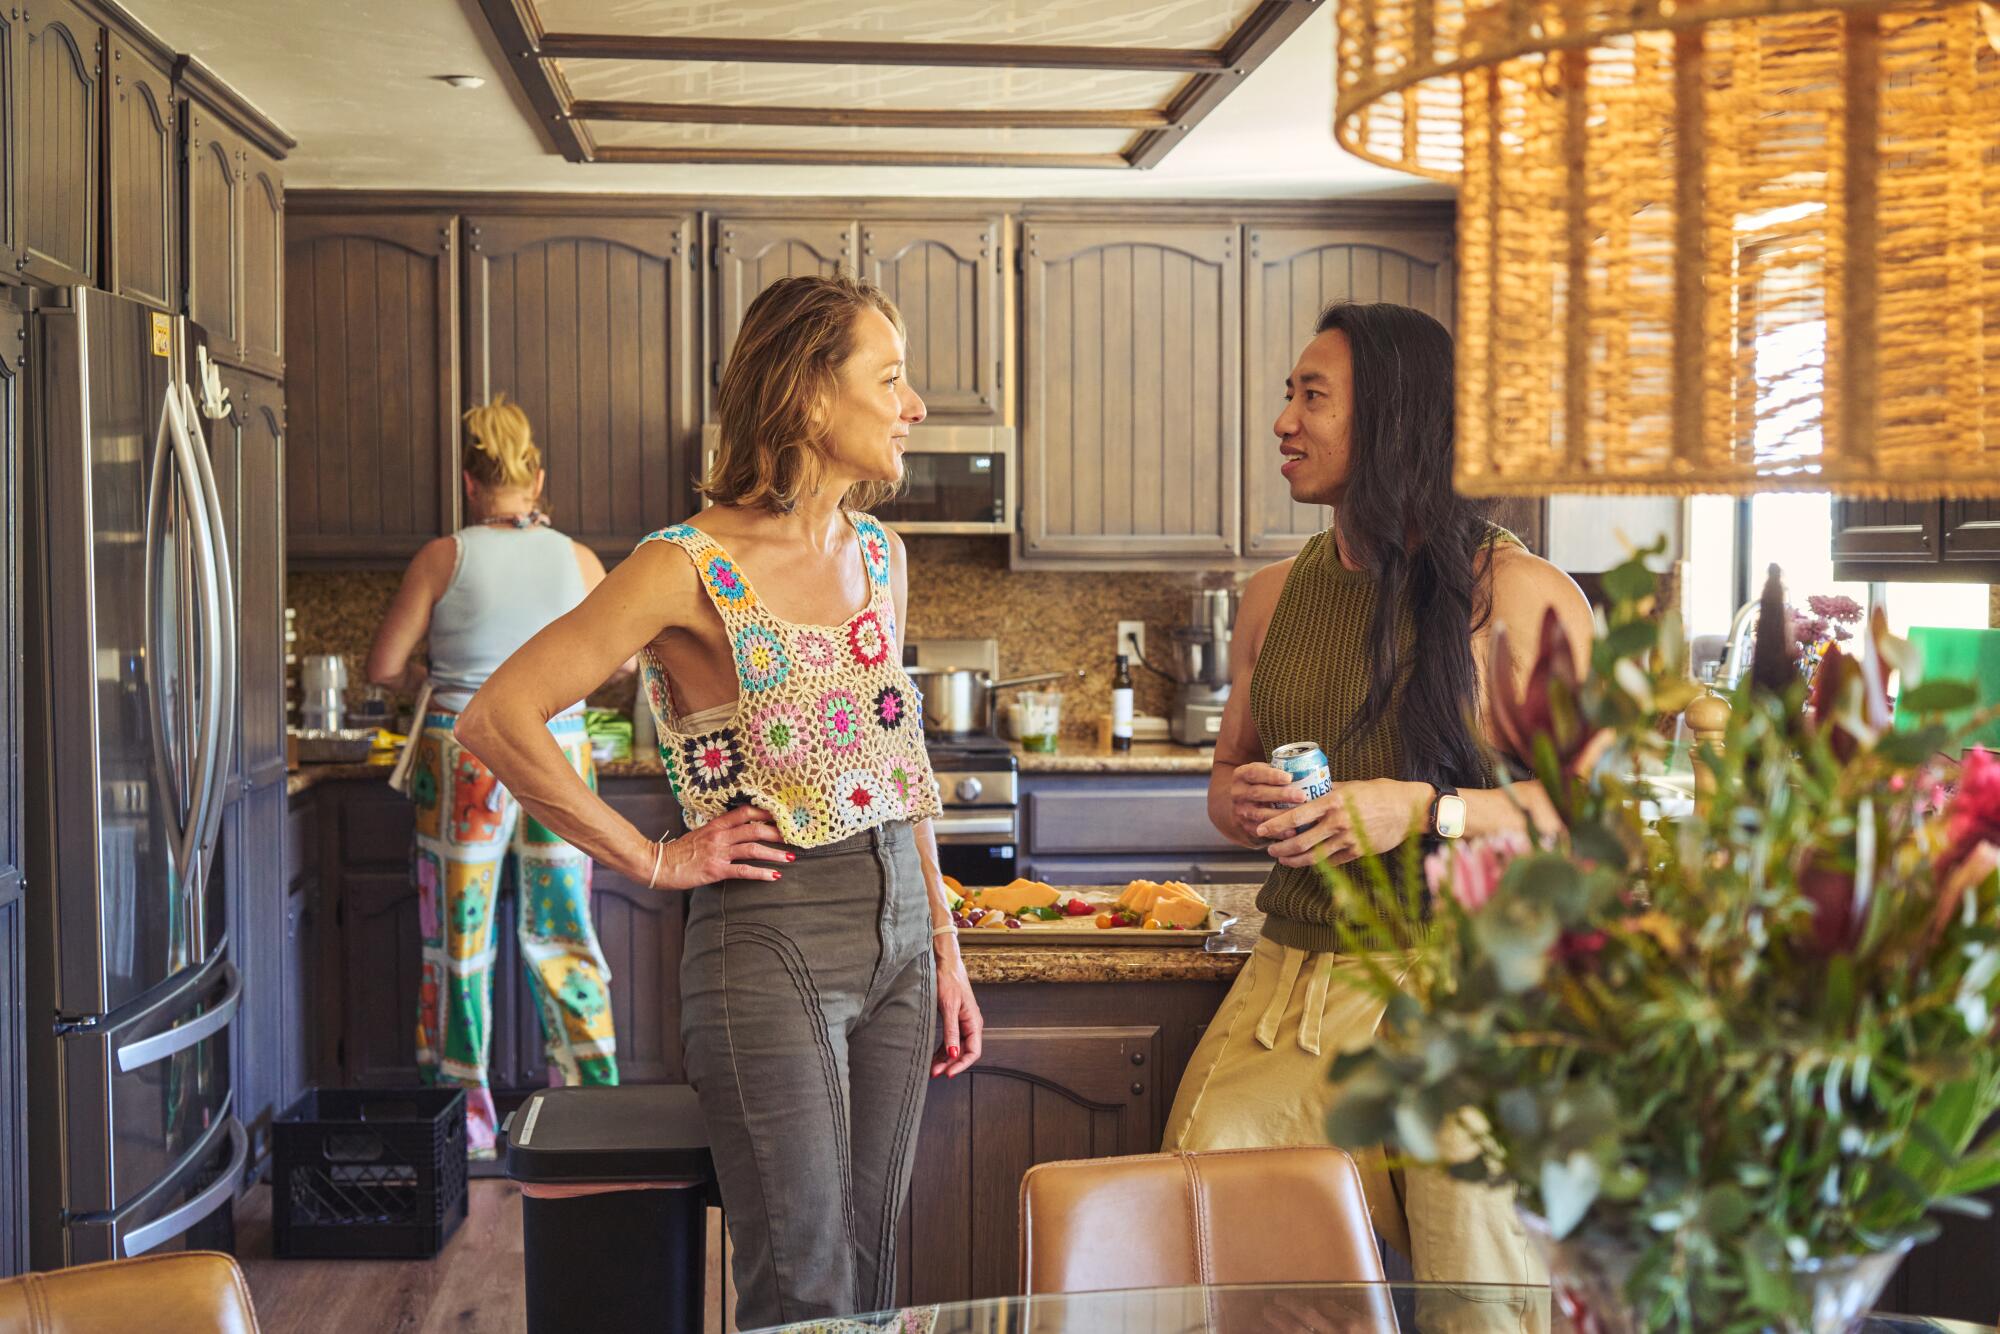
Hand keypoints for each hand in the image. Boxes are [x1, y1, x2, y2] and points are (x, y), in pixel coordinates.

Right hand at [651, 806, 790, 889]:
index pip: (745, 812)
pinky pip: (743, 871)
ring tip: (791, 857)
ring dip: (775, 853)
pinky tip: (775, 876)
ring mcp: (718, 852)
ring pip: (753, 849)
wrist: (659, 864)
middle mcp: (720, 836)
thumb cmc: (680, 851)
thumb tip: (738, 831)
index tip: (782, 815)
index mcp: (716, 824)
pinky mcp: (715, 870)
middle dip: (777, 833)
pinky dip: (761, 873)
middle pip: (755, 829)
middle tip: (794, 837)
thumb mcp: (700, 834)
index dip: (766, 812)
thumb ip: (719, 831)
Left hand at [931, 936, 982, 1078]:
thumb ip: (951, 1031)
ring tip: (931, 1069)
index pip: (973, 1051)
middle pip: (964, 1052)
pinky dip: (941, 1050)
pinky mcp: (953, 1019)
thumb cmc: (948, 980)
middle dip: (950, 1064)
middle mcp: (970, 1024)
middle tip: (934, 1073)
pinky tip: (932, 1056)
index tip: (948, 1073)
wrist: (944, 963)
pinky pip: (950, 1040)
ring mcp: (962, 1022)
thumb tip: (953, 1054)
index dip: (961, 1064)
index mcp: (974, 1022)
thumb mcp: (948, 1007)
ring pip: (955, 1047)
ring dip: (944, 1059)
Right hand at [1228, 762, 1306, 843]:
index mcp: (1241, 775)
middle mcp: (1238, 793)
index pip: (1254, 773)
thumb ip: (1277, 771)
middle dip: (1281, 795)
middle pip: (1258, 793)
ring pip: (1260, 814)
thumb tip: (1309, 769)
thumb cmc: (1260, 785)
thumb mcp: (1262, 774)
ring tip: (1301, 814)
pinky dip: (1279, 832)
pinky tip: (1293, 832)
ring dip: (1282, 815)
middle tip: (1302, 796)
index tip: (1289, 777)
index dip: (1271, 775)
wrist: (1241, 807)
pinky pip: (1263, 831)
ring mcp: (1240, 812)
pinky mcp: (1246, 828)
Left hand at [1254, 779, 1432, 867]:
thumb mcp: (1352, 786)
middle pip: (1300, 841)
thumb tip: (1306, 791)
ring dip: (1293, 859)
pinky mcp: (1358, 852)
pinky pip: (1331, 862)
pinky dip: (1316, 863)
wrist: (1409, 809)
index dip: (1275, 825)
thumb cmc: (1381, 792)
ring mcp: (1348, 840)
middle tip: (1269, 848)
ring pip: (1313, 856)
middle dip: (1279, 848)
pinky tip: (1307, 861)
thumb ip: (1328, 791)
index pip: (1296, 816)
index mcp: (1333, 802)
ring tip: (1282, 858)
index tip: (1261, 829)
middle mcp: (1338, 822)